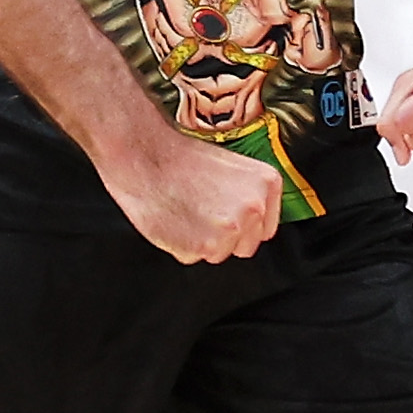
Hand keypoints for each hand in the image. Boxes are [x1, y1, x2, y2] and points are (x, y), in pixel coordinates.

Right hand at [105, 127, 284, 264]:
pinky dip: (180, 245)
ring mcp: (231, 229)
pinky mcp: (204, 246)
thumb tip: (248, 220)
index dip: (243, 226)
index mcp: (266, 182)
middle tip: (200, 212)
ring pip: (219, 254)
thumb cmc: (178, 157)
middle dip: (223, 237)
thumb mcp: (230, 167)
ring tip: (184, 211)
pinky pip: (193, 257)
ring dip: (201, 241)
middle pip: (245, 245)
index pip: (266, 227)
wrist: (145, 156)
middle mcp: (254, 207)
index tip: (225, 217)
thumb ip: (247, 196)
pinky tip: (174, 219)